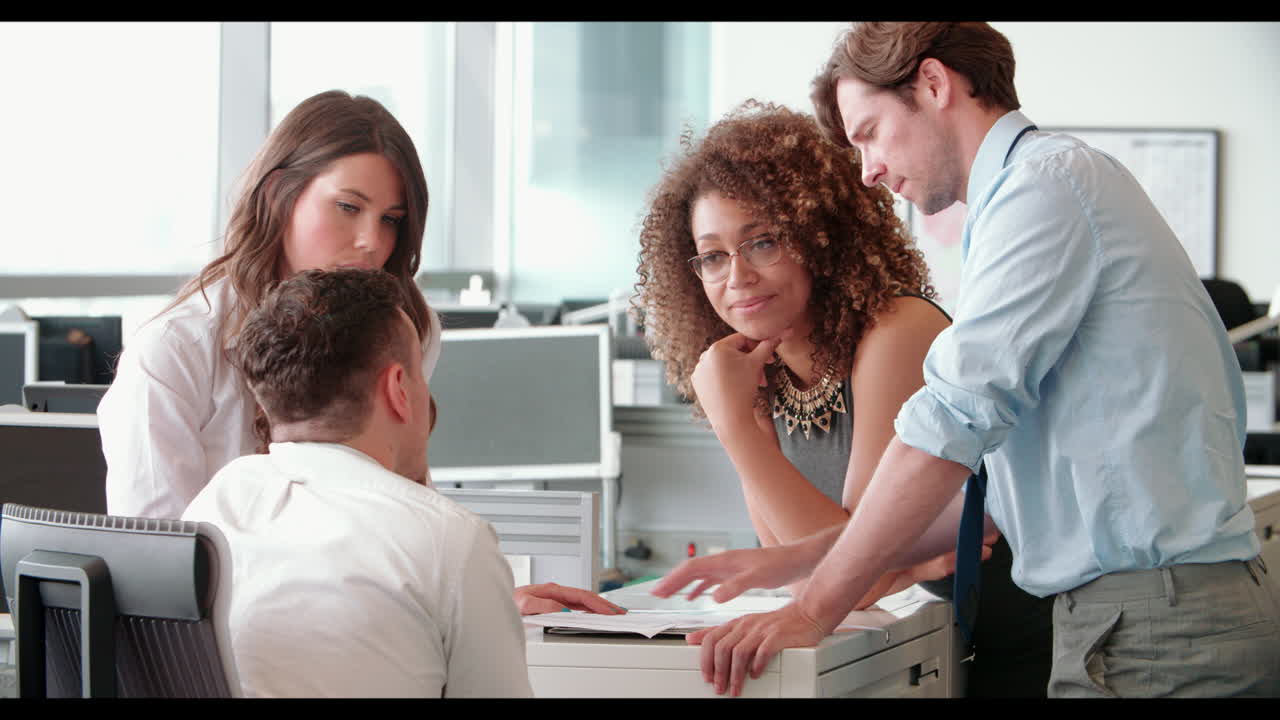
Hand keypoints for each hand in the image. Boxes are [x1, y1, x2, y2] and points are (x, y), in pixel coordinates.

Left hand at [513, 582, 625, 615]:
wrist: (496, 602)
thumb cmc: (508, 602)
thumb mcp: (524, 603)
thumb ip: (544, 605)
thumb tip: (564, 609)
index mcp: (552, 590)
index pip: (582, 597)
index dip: (599, 604)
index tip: (611, 612)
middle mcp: (555, 592)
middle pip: (586, 597)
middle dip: (605, 605)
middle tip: (620, 613)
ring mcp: (555, 597)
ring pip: (582, 601)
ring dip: (599, 607)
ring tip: (612, 613)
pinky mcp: (553, 603)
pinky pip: (576, 606)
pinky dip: (589, 610)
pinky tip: (594, 614)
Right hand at [650, 543, 816, 603]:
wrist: (798, 559)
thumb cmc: (781, 565)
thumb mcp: (758, 577)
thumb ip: (736, 586)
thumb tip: (713, 597)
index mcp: (725, 561)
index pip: (691, 569)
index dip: (673, 580)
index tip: (659, 591)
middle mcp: (723, 562)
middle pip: (690, 570)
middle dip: (671, 581)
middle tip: (655, 594)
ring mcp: (728, 567)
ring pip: (698, 575)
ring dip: (682, 584)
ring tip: (668, 594)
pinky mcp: (735, 574)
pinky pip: (709, 580)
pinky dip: (697, 588)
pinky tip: (694, 597)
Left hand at [685, 603, 827, 695]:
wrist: (806, 615)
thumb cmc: (775, 624)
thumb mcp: (743, 625)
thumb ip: (718, 632)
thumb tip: (691, 638)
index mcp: (736, 623)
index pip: (711, 639)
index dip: (705, 659)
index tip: (706, 676)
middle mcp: (746, 625)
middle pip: (722, 647)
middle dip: (718, 671)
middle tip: (719, 687)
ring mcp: (761, 629)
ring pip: (739, 652)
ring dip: (734, 675)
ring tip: (735, 688)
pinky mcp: (777, 635)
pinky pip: (762, 652)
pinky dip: (757, 666)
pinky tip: (755, 674)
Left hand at [691, 332, 782, 432]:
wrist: (730, 418)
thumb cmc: (744, 388)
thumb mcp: (757, 363)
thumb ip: (768, 345)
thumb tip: (784, 330)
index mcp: (717, 347)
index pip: (741, 340)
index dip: (758, 347)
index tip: (770, 358)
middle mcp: (704, 356)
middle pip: (733, 353)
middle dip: (750, 362)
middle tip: (764, 374)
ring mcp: (699, 371)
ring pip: (724, 365)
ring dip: (740, 371)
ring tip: (751, 383)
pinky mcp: (697, 384)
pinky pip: (715, 376)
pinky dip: (726, 379)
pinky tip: (735, 389)